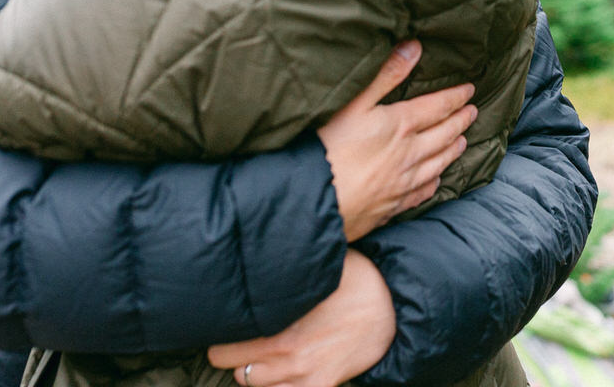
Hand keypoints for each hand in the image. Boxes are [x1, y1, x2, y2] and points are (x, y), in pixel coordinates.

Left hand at [208, 249, 395, 386]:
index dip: (222, 329)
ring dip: (252, 370)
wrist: (392, 309)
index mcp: (277, 319)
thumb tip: (261, 241)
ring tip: (261, 354)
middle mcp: (283, 351)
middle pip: (227, 365)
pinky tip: (280, 375)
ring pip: (248, 382)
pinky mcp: (319, 386)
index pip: (220, 341)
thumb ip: (285, 263)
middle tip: (242, 337)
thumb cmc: (356, 279)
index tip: (228, 320)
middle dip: (231, 351)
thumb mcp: (319, 262)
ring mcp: (299, 374)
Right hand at [316, 40, 476, 240]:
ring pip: (438, 163)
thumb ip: (385, 75)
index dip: (456, 97)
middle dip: (461, 121)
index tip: (470, 90)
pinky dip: (434, 182)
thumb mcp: (353, 102)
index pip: (438, 106)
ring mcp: (403, 182)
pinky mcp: (393, 205)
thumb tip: (414, 48)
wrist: (314, 201)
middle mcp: (409, 153)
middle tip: (473, 113)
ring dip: (453, 150)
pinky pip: (423, 192)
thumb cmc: (327, 147)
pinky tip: (436, 180)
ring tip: (463, 141)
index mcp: (400, 125)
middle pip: (444, 134)